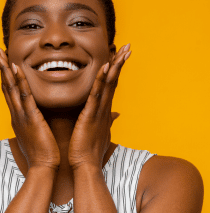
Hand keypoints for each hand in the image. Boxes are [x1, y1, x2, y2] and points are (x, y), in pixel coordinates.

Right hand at [0, 47, 60, 169]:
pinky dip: (19, 81)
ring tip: (0, 54)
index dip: (5, 76)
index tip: (3, 61)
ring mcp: (21, 115)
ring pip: (11, 88)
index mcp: (18, 116)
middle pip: (6, 86)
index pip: (10, 92)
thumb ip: (31, 121)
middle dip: (0, 68)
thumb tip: (33, 115)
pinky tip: (16, 68)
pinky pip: (25, 95)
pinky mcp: (31, 117)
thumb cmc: (41, 151)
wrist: (43, 167)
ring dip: (5, 70)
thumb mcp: (33, 132)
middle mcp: (16, 113)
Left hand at [68, 44, 130, 169]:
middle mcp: (105, 108)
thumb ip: (108, 119)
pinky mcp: (91, 115)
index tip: (121, 56)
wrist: (85, 165)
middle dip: (121, 63)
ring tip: (122, 51)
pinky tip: (106, 67)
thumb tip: (116, 113)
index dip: (117, 71)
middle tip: (128, 47)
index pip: (112, 86)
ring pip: (109, 85)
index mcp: (104, 110)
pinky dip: (102, 80)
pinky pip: (97, 94)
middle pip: (114, 81)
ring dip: (115, 67)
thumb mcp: (100, 131)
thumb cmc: (90, 148)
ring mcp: (99, 111)